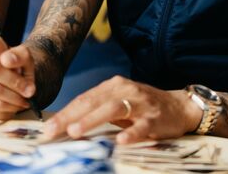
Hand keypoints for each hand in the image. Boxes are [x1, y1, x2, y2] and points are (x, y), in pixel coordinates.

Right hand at [0, 36, 36, 118]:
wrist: (14, 82)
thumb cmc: (18, 67)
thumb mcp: (25, 57)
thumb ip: (20, 56)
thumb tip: (7, 60)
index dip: (9, 58)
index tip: (22, 68)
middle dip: (15, 82)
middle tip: (29, 91)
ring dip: (13, 98)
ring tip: (24, 100)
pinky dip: (6, 108)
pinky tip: (14, 106)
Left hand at [43, 76, 202, 143]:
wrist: (178, 106)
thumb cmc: (143, 107)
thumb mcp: (119, 104)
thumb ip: (97, 110)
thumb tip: (66, 124)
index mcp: (113, 86)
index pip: (84, 99)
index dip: (65, 112)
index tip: (48, 128)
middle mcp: (125, 90)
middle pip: (94, 101)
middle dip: (71, 116)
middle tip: (54, 131)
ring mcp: (140, 103)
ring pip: (113, 108)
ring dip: (92, 119)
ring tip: (76, 131)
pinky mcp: (155, 117)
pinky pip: (141, 125)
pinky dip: (131, 132)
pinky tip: (120, 141)